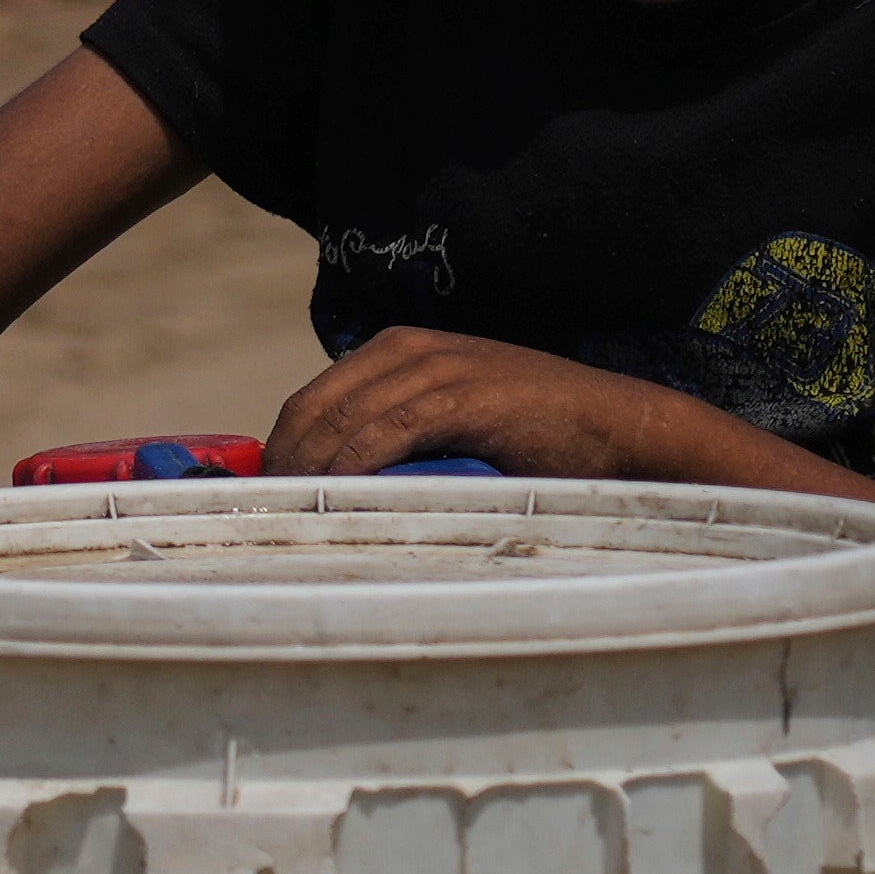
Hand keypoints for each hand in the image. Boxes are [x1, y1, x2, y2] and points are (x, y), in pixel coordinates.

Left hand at [262, 329, 701, 485]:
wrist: (613, 424)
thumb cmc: (533, 434)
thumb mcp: (452, 419)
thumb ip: (400, 436)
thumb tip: (340, 489)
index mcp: (395, 351)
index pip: (310, 402)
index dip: (279, 452)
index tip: (261, 500)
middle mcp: (406, 351)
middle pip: (313, 412)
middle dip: (282, 467)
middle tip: (263, 521)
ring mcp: (435, 370)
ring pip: (342, 423)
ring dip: (309, 475)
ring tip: (289, 522)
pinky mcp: (462, 396)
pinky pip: (386, 434)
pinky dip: (352, 469)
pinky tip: (337, 501)